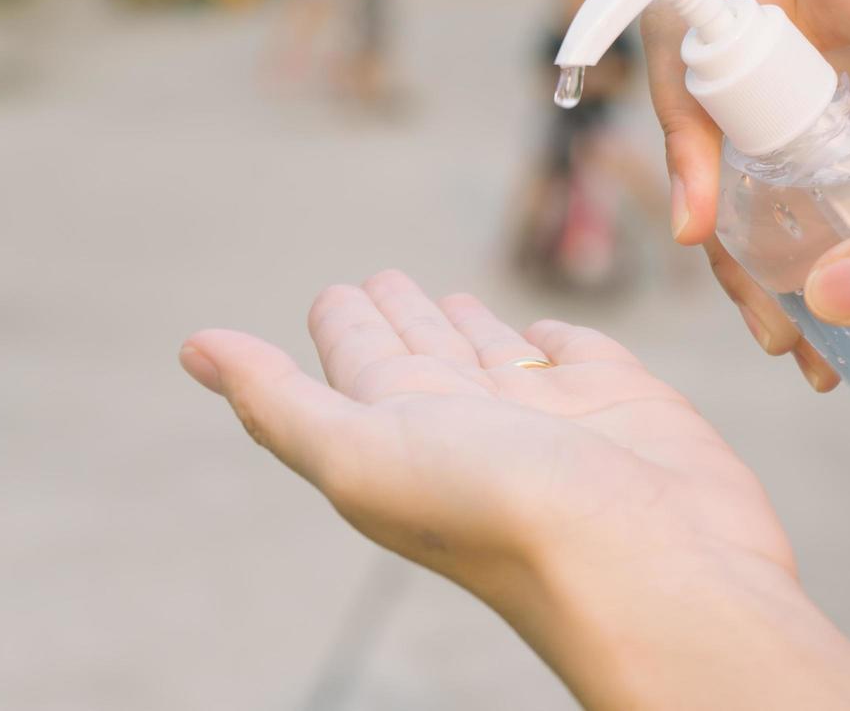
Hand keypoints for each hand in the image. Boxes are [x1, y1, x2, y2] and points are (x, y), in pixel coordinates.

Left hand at [180, 270, 849, 708]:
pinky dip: (555, 339)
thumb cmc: (506, 518)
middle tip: (378, 279)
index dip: (344, 327)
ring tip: (444, 296)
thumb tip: (191, 347)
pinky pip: (576, 355)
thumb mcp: (364, 458)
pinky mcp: (623, 400)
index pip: (362, 364)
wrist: (658, 571)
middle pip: (424, 355)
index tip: (337, 291)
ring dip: (467, 325)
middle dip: (398, 316)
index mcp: (403, 433)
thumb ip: (282, 403)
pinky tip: (541, 330)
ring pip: (495, 354)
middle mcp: (473, 423)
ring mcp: (551, 413)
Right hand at [623, 0, 849, 370]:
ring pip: (735, 117)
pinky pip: (775, 172)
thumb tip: (825, 299)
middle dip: (687, 128)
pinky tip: (813, 331)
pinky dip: (772, 249)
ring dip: (728, 217)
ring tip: (780, 331)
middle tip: (706, 233)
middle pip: (715, 28)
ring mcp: (847, 73)